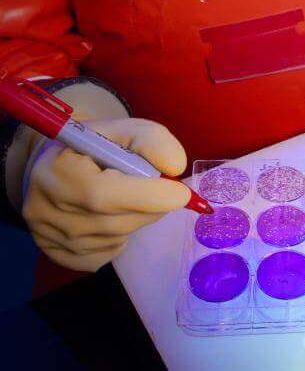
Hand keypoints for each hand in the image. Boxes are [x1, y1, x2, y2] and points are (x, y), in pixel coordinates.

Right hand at [23, 118, 189, 271]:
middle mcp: (44, 208)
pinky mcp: (55, 254)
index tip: (182, 193)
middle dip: (150, 207)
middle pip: (113, 222)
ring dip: (136, 219)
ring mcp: (47, 237)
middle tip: (162, 190)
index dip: (148, 197)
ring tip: (127, 196)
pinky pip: (105, 254)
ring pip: (114, 239)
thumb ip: (153, 142)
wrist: (61, 161)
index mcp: (57, 170)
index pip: (103, 194)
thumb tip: (176, 167)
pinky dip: (119, 237)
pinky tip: (110, 214)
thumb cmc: (98, 143)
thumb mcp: (126, 129)